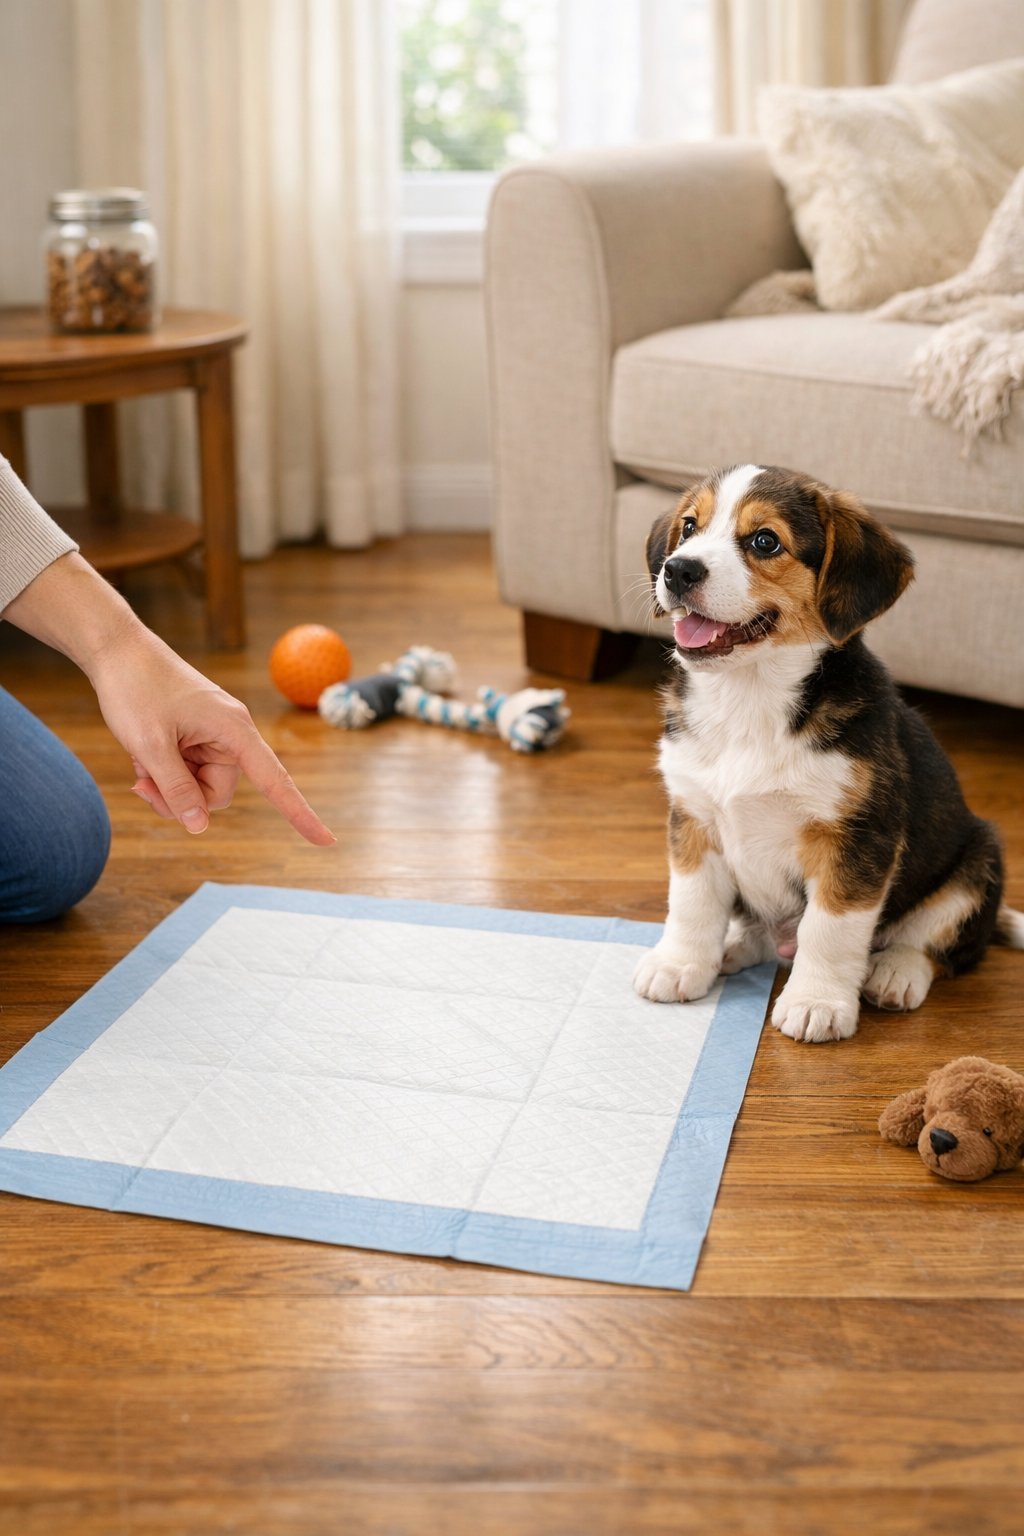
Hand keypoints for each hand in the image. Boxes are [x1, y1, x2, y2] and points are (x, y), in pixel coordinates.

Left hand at [92, 625, 334, 842]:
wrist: (118, 650)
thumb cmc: (135, 690)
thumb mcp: (150, 745)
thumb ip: (176, 788)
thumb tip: (199, 827)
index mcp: (234, 730)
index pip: (276, 781)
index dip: (300, 814)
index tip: (327, 841)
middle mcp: (231, 735)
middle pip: (217, 794)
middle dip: (181, 798)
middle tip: (143, 785)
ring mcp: (212, 736)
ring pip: (199, 787)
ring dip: (167, 786)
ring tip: (140, 761)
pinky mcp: (195, 737)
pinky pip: (187, 772)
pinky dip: (163, 773)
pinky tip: (142, 755)